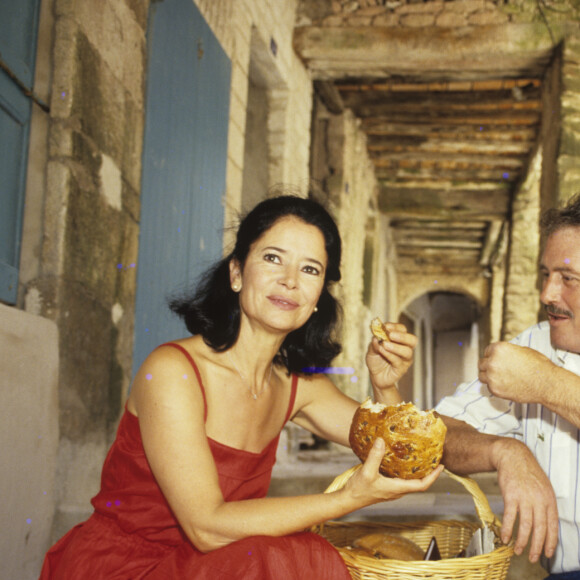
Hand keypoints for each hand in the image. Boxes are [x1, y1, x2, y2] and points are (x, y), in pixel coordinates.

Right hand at [344, 438, 443, 505]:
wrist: (348, 499)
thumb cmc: (359, 489)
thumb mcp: (367, 471)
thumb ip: (375, 456)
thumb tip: (382, 440)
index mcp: (398, 488)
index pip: (422, 485)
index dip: (433, 476)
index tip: (441, 466)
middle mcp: (397, 490)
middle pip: (419, 483)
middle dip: (428, 472)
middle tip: (433, 458)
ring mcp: (392, 489)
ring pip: (410, 481)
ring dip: (417, 471)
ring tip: (420, 457)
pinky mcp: (386, 486)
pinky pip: (400, 478)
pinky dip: (405, 470)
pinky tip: (400, 460)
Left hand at [366, 322, 417, 392]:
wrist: (375, 376)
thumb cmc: (376, 360)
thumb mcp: (371, 349)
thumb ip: (374, 343)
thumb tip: (376, 337)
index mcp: (399, 340)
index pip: (402, 329)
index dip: (395, 327)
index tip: (385, 326)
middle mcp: (406, 348)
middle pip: (412, 340)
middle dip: (401, 336)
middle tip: (390, 335)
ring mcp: (405, 359)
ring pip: (407, 351)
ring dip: (395, 346)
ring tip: (385, 344)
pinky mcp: (402, 369)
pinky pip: (398, 361)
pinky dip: (389, 354)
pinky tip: (382, 350)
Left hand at [478, 342, 551, 403]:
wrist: (546, 383)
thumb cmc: (539, 366)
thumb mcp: (524, 350)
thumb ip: (508, 352)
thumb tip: (503, 355)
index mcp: (499, 349)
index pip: (487, 351)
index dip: (492, 355)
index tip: (494, 359)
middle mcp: (492, 361)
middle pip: (481, 363)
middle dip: (488, 366)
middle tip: (496, 369)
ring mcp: (492, 376)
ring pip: (482, 376)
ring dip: (488, 376)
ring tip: (498, 377)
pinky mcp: (495, 389)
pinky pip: (489, 387)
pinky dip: (495, 386)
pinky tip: (505, 385)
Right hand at [493, 438, 558, 561]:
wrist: (512, 457)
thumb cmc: (527, 473)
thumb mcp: (543, 487)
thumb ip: (545, 505)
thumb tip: (546, 525)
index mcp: (549, 499)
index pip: (552, 526)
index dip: (550, 542)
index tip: (547, 553)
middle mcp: (538, 500)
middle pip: (539, 528)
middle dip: (536, 546)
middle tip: (532, 557)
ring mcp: (524, 498)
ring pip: (525, 525)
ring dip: (521, 541)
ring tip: (518, 551)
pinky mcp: (510, 495)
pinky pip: (509, 516)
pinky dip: (507, 529)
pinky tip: (505, 537)